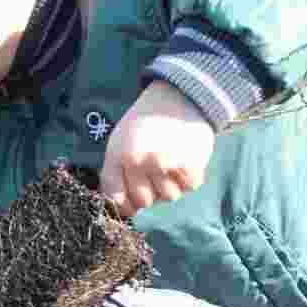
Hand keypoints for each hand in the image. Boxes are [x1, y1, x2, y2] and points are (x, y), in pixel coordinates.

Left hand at [100, 80, 214, 216]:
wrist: (178, 96)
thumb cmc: (143, 123)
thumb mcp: (119, 143)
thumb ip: (115, 175)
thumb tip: (125, 209)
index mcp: (120, 156)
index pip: (116, 198)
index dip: (124, 203)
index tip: (131, 197)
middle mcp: (141, 162)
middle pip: (144, 201)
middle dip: (149, 192)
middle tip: (154, 172)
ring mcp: (167, 164)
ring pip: (168, 197)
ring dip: (170, 185)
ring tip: (169, 163)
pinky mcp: (191, 164)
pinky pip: (189, 187)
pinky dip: (188, 178)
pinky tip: (184, 159)